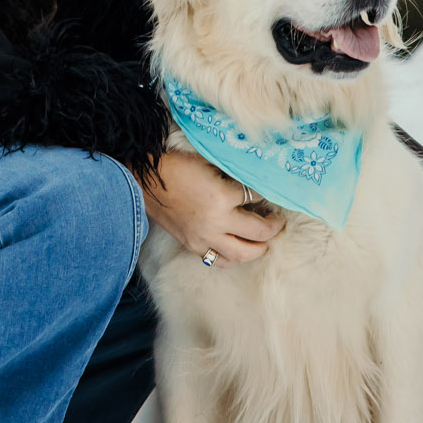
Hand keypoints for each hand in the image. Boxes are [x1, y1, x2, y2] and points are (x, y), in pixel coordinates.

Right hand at [140, 145, 283, 262]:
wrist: (145, 181)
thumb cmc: (176, 166)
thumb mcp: (209, 163)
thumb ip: (232, 175)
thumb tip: (254, 181)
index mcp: (222, 197)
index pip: (256, 197)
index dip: (267, 193)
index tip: (271, 192)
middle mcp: (216, 222)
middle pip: (258, 232)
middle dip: (273, 226)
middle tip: (277, 221)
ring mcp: (204, 237)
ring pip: (242, 253)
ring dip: (258, 248)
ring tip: (263, 240)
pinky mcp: (193, 246)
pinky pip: (219, 260)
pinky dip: (233, 257)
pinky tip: (238, 248)